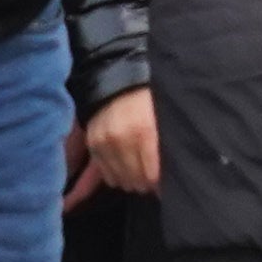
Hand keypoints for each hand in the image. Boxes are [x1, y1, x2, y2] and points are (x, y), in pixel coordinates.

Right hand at [62, 87, 159, 207]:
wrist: (116, 77)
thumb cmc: (146, 98)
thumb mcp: (161, 117)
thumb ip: (164, 145)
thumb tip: (168, 176)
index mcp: (145, 132)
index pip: (151, 174)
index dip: (158, 183)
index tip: (163, 185)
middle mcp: (122, 139)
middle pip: (135, 179)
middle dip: (145, 184)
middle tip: (151, 182)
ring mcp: (105, 142)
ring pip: (119, 179)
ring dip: (129, 181)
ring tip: (137, 176)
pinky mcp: (93, 143)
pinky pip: (104, 172)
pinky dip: (114, 175)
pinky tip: (122, 173)